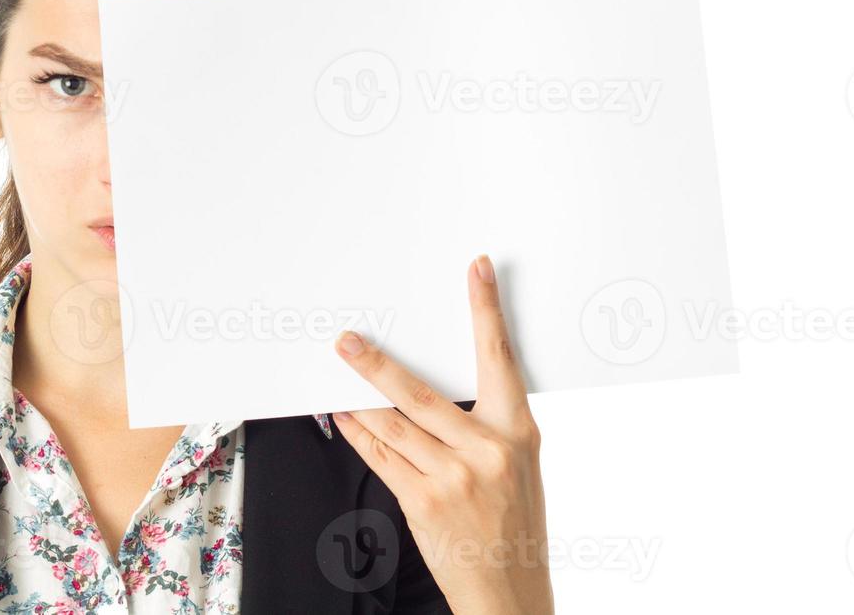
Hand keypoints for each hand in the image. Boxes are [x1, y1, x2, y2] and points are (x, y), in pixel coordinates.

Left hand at [331, 255, 551, 614]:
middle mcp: (487, 451)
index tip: (476, 271)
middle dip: (377, 364)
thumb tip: (436, 388)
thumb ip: (487, 427)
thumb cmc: (514, 524)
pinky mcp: (424, 502)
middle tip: (348, 339)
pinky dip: (358, 433)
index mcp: (518, 433)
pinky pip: (381, 457)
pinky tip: (342, 415)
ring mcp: (454, 478)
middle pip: (420, 393)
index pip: (500, 359)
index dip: (486, 311)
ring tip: (335, 372)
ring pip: (391, 424)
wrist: (510, 591)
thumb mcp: (518, 467)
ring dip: (357, 397)